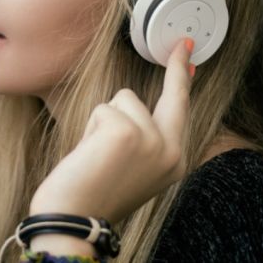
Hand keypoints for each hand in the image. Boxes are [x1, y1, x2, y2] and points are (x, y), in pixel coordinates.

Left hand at [29, 39, 194, 223]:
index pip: (182, 111)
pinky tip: (90, 153)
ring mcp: (152, 139)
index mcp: (175, 161)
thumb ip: (144, 139)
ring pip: (123, 100)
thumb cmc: (94, 193)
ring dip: (103, 121)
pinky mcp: (126, 131)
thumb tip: (133, 103)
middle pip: (168, 96)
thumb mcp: (132, 168)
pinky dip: (91, 127)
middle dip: (176, 69)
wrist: (74, 217)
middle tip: (182, 44)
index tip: (188, 51)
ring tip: (97, 154)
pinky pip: (103, 109)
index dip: (183, 79)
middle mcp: (171, 151)